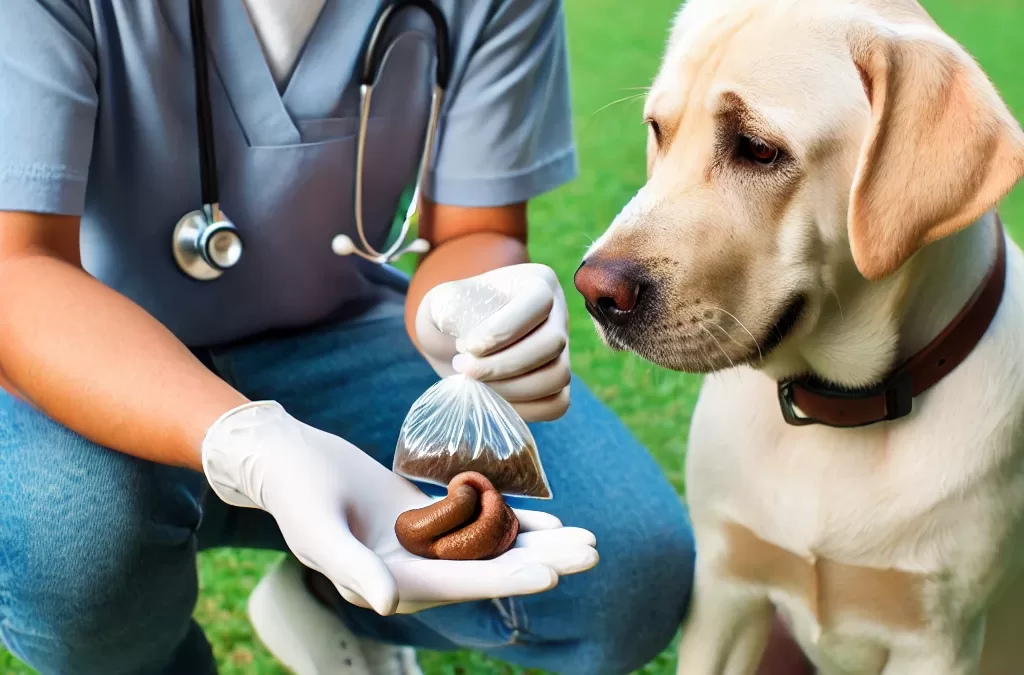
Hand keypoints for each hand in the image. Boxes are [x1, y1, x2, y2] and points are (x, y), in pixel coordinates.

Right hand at [201, 401, 597, 614]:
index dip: (506, 576)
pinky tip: (547, 519)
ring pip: (490, 546)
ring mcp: (421, 543)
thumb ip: (352, 566)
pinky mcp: (423, 517)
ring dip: (536, 543)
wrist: (281, 458)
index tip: (551, 573)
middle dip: (540, 561)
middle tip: (592, 552)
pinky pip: (475, 522)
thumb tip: (391, 602)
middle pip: (489, 567)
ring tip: (584, 539)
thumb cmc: (294, 490)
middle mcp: (413, 569)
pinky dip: (510, 520)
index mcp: (390, 580)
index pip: (460, 581)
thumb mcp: (318, 527)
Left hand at [416, 263, 570, 421]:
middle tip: (462, 368)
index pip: (537, 303)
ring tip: (474, 384)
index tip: (466, 347)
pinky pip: (556, 404)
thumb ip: (449, 307)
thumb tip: (469, 332)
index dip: (502, 331)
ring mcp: (563, 350)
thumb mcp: (444, 300)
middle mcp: (559, 314)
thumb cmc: (452, 315)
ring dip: (511, 389)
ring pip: (558, 376)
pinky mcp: (558, 383)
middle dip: (503, 365)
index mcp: (537, 282)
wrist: (455, 340)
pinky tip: (490, 399)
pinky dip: (523, 409)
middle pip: (551, 344)